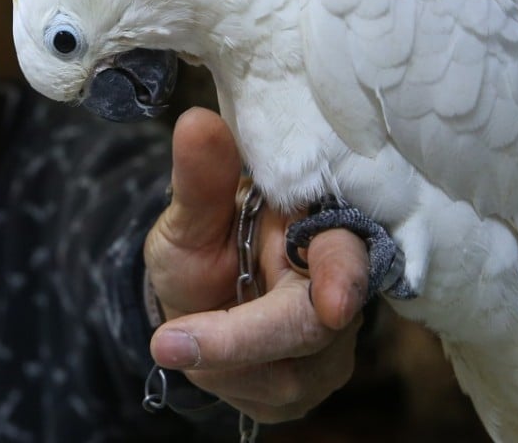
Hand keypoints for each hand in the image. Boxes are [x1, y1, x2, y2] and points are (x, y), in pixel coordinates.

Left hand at [143, 107, 370, 422]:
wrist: (198, 300)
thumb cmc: (204, 244)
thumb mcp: (190, 214)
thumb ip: (200, 179)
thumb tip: (196, 121)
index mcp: (322, 228)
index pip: (348, 253)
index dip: (342, 277)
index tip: (333, 304)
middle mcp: (342, 287)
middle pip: (317, 325)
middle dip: (242, 338)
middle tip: (169, 343)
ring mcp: (335, 342)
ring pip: (292, 371)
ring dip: (223, 358)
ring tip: (182, 333)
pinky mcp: (316, 380)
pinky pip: (276, 396)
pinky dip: (227, 379)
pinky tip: (205, 356)